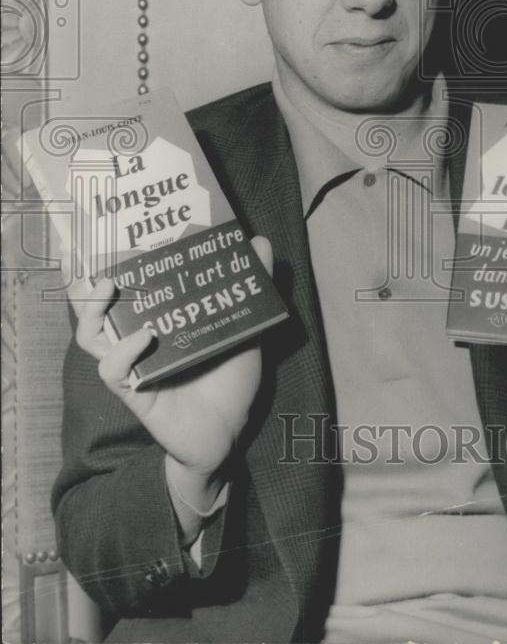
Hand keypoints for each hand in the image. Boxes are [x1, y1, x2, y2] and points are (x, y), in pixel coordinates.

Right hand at [69, 236, 271, 497]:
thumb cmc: (231, 378)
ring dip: (93, 310)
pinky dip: (123, 351)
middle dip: (87, 281)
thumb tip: (261, 241)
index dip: (107, 261)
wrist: (230, 430)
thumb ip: (252, 286)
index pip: (126, 285)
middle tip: (94, 255)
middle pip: (97, 306)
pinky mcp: (134, 390)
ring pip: (92, 335)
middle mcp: (137, 337)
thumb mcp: (246, 326)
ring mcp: (132, 364)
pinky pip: (113, 370)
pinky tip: (144, 338)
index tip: (105, 234)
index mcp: (158, 317)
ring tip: (107, 286)